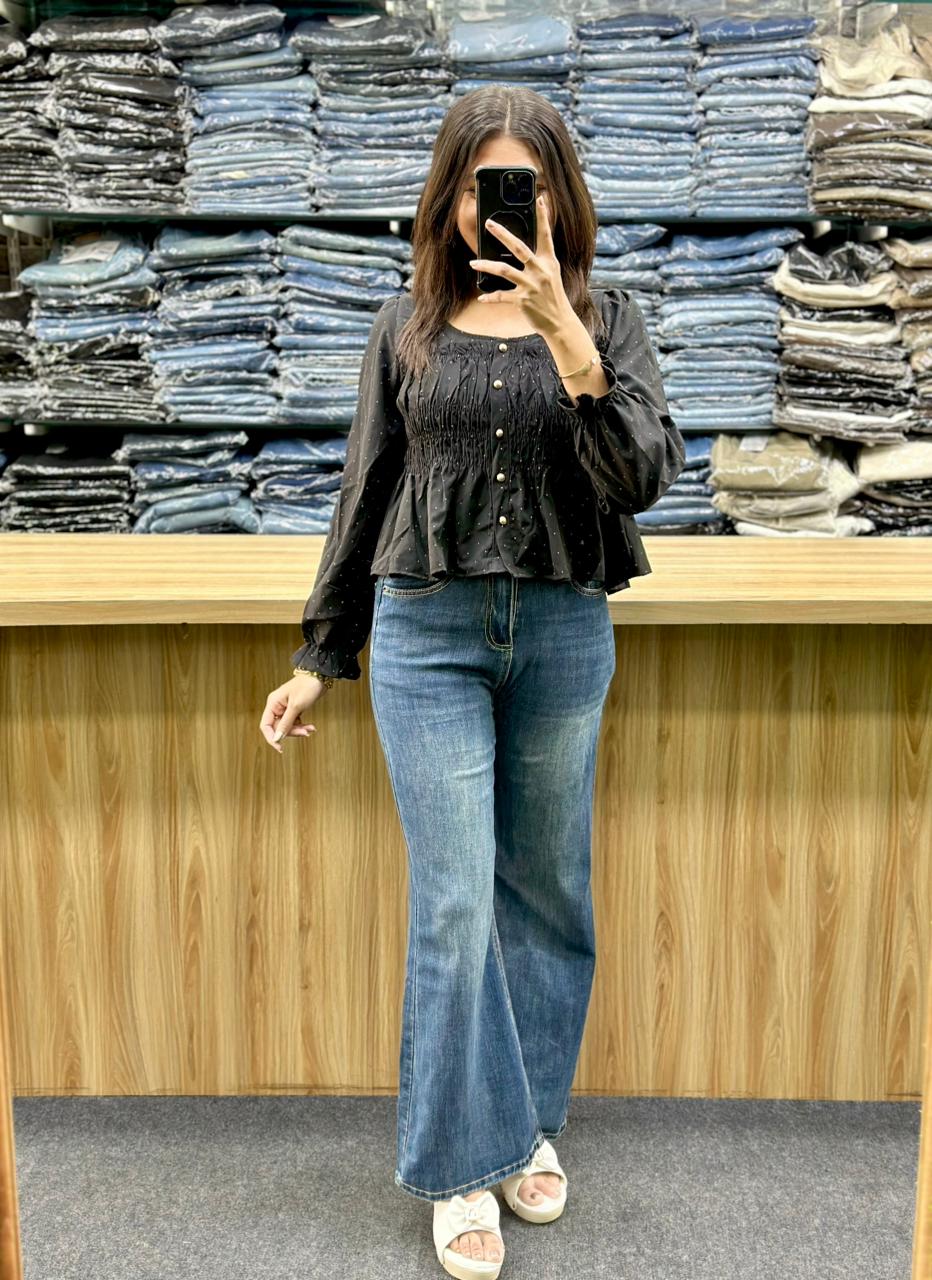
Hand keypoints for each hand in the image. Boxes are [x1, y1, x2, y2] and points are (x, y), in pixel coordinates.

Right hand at [259, 675, 324, 754]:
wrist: (320, 676)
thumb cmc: (307, 686)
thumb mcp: (296, 707)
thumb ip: (286, 723)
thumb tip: (277, 738)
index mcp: (273, 703)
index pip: (266, 725)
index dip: (271, 737)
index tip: (280, 747)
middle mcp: (277, 706)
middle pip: (278, 727)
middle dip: (291, 732)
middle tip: (305, 733)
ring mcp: (285, 708)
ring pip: (287, 726)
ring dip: (299, 730)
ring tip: (311, 728)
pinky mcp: (294, 709)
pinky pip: (294, 723)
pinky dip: (302, 726)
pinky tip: (311, 727)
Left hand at [468, 193, 572, 336]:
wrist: (559, 322)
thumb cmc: (553, 297)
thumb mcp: (551, 274)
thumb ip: (540, 260)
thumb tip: (520, 249)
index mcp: (548, 261)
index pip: (545, 235)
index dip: (543, 216)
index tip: (540, 199)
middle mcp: (540, 270)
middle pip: (519, 247)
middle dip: (502, 234)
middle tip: (489, 223)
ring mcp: (531, 285)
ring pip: (504, 270)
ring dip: (486, 266)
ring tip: (473, 263)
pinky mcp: (522, 300)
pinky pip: (501, 296)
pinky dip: (490, 297)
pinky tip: (481, 297)